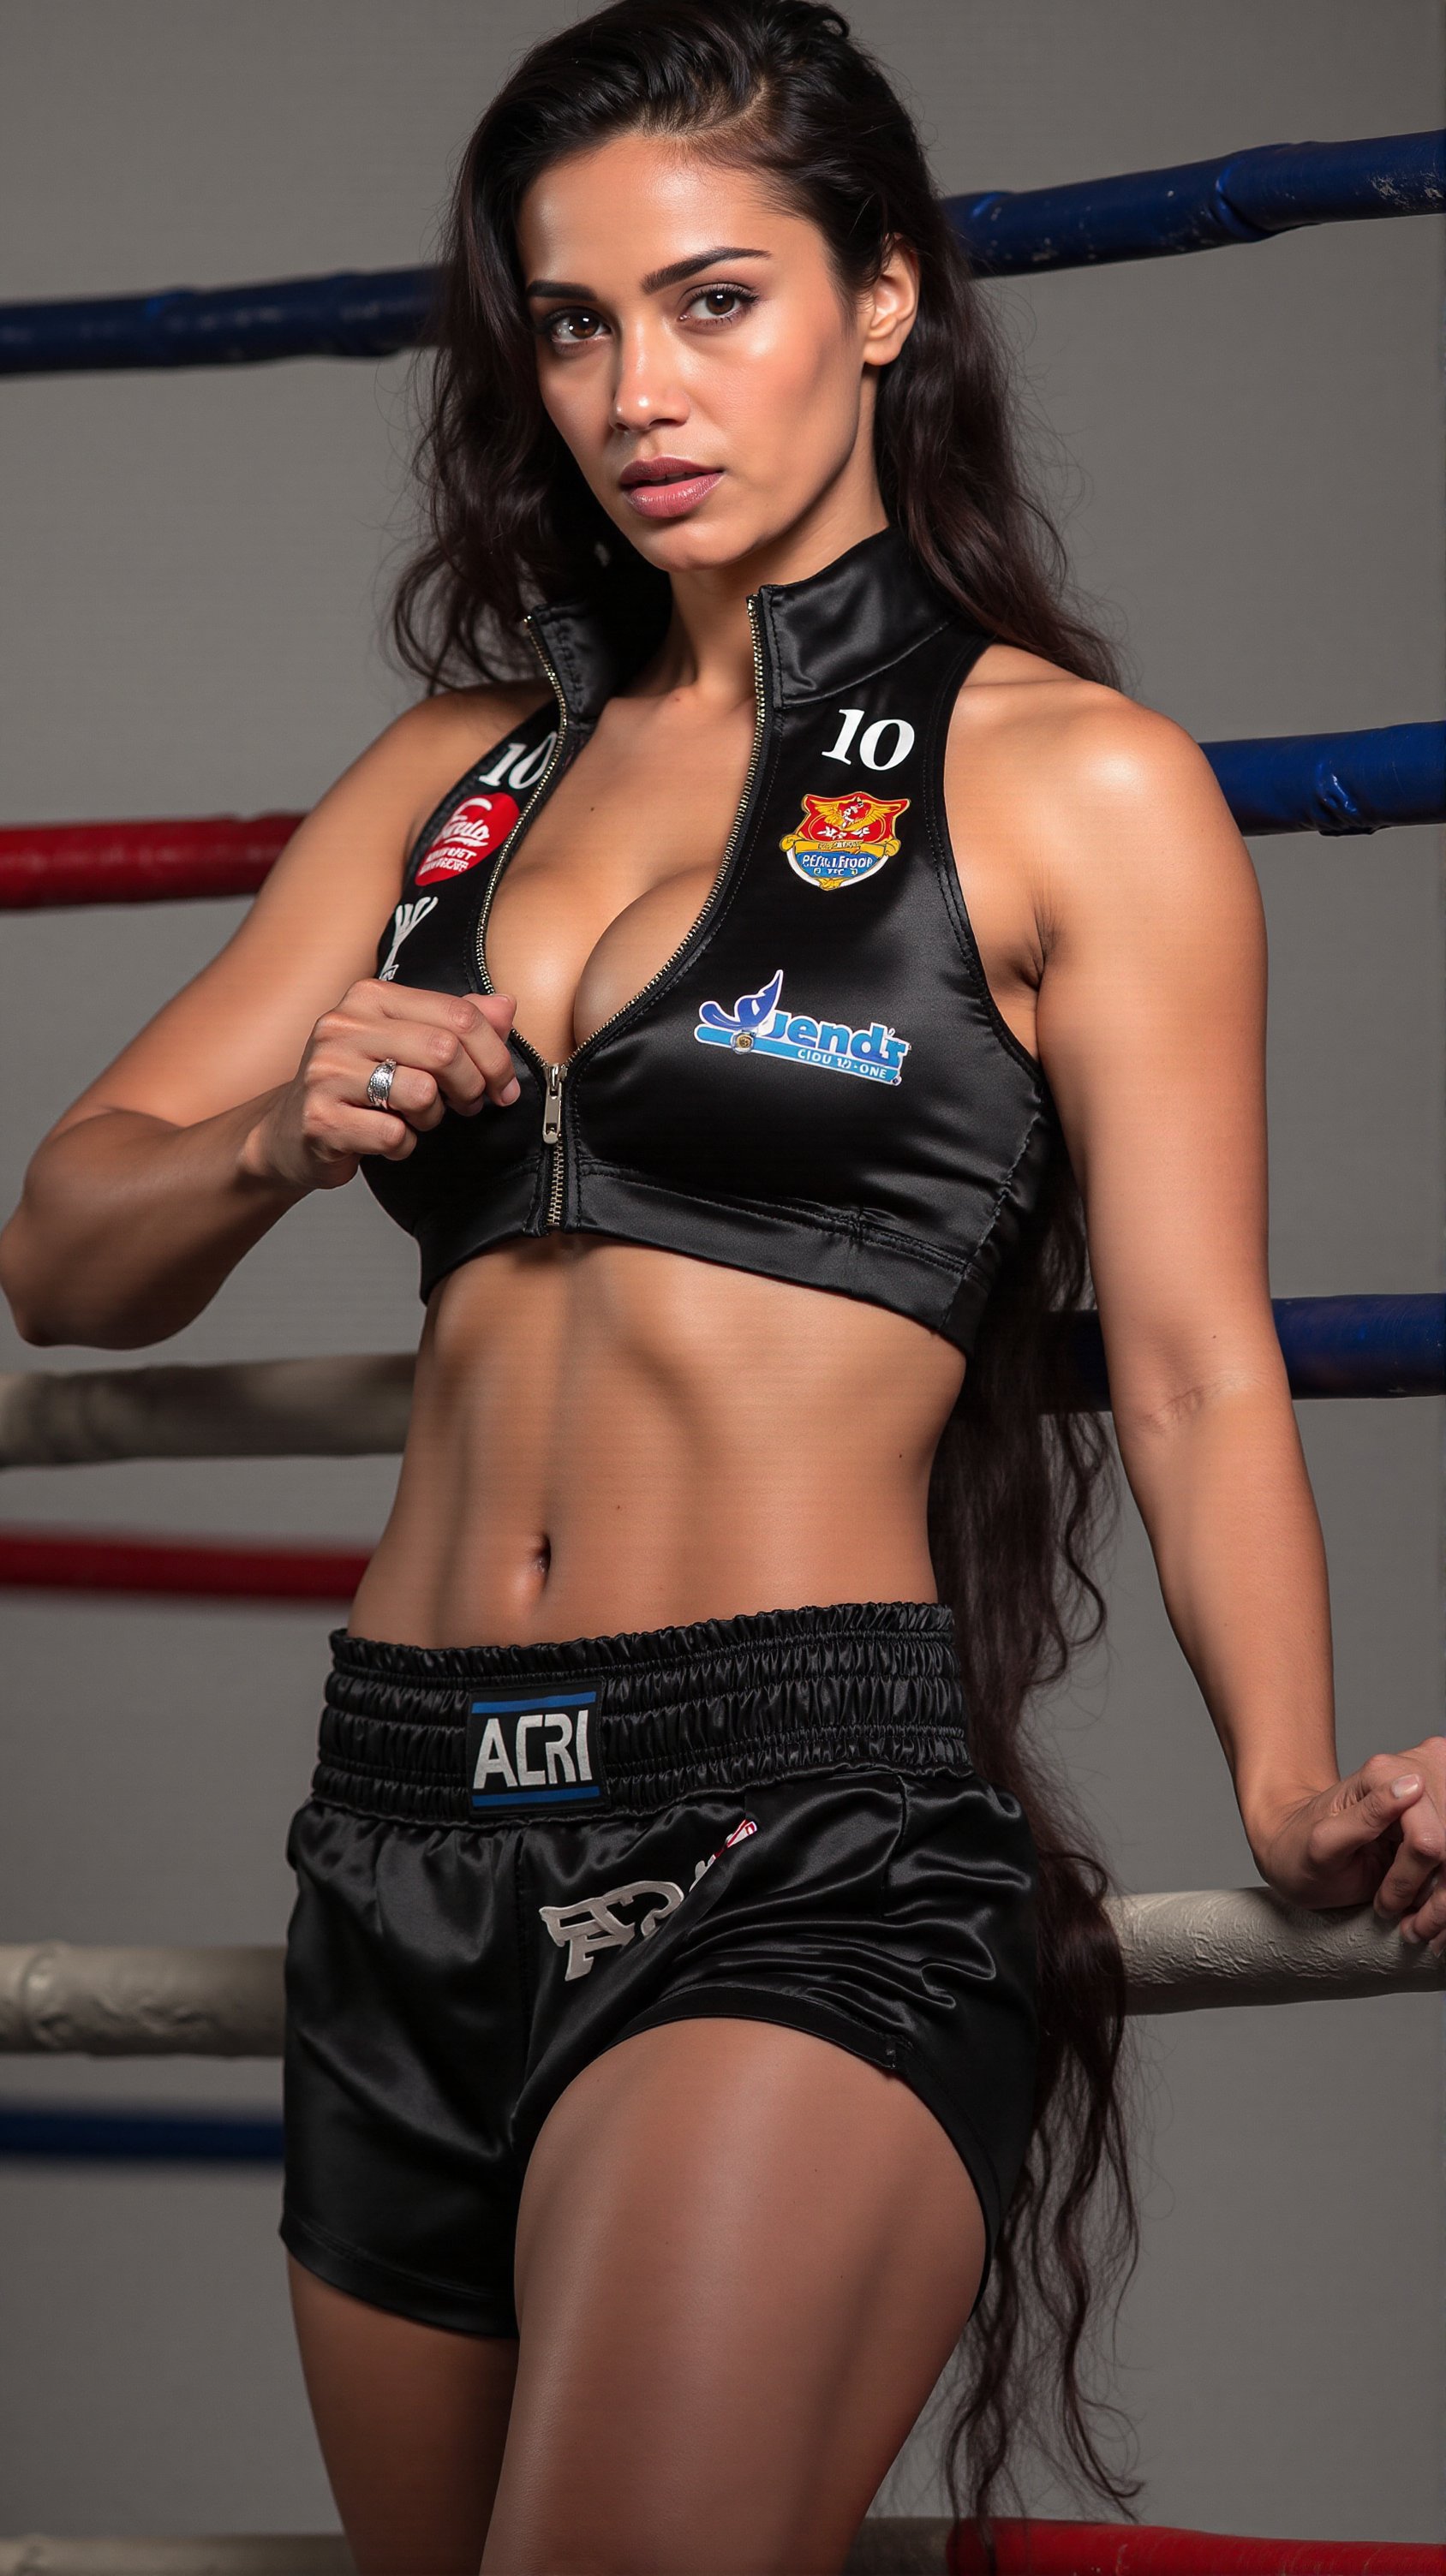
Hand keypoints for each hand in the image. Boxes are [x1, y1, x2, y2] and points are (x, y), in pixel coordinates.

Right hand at [240, 980, 520, 1191]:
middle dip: (472, 1086)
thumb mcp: (406, 1043)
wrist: (290, 1130)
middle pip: (445, 1050)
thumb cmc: (357, 1085)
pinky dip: (404, 1145)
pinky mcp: (321, 1119)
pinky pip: (393, 1135)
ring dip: (434, 1117)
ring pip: (421, 1092)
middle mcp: (343, 1026)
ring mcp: (326, 1072)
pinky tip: (387, 1139)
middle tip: (468, 1105)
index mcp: (370, 997)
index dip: (495, 1054)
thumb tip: (505, 1007)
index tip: (502, 1084)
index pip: (458, 1014)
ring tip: (417, 1119)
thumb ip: (455, 1023)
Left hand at [1249, 1737, 1445, 1949]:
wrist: (1296, 1854)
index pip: (1425, 1840)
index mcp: (1384, 1775)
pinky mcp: (1439, 1831)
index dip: (1408, 1879)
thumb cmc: (1301, 1847)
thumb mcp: (1324, 1840)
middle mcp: (1417, 1781)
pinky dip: (1442, 1901)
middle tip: (1405, 1924)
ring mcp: (1433, 1807)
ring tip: (1414, 1927)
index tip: (1385, 1904)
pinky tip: (1422, 1917)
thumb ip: (1367, 1814)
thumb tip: (1412, 1785)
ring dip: (1441, 1905)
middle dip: (1433, 1898)